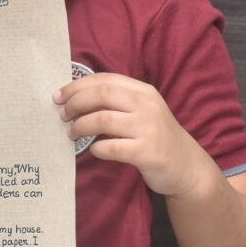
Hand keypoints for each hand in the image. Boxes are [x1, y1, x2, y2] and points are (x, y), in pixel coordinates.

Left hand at [54, 72, 209, 196]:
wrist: (187, 166)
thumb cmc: (156, 137)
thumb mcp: (142, 111)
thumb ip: (117, 102)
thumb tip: (75, 99)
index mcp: (143, 91)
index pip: (105, 79)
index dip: (77, 86)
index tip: (59, 96)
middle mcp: (147, 105)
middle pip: (101, 95)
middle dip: (75, 103)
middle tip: (63, 115)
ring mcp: (149, 128)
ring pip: (103, 120)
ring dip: (80, 126)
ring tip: (71, 134)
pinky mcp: (147, 152)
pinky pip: (112, 147)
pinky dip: (97, 149)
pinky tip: (94, 150)